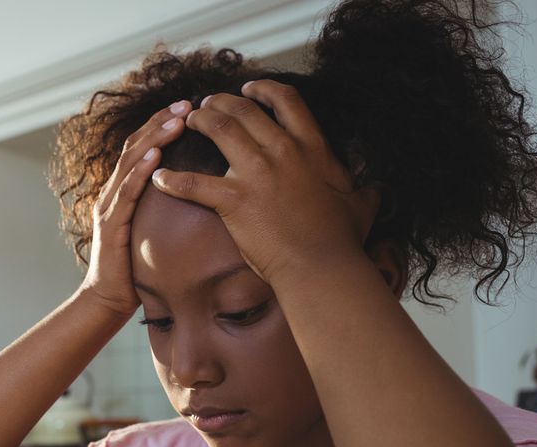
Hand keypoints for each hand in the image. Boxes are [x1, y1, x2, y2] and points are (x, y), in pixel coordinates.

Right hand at [80, 100, 191, 316]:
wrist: (109, 298)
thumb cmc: (137, 266)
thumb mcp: (155, 228)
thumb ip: (167, 206)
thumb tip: (201, 189)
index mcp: (124, 189)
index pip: (142, 146)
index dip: (163, 124)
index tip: (189, 107)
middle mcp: (113, 191)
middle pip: (135, 145)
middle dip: (161, 122)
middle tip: (187, 104)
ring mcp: (108, 206)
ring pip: (129, 162)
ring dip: (153, 138)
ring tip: (176, 122)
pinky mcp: (109, 225)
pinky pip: (125, 193)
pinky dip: (140, 172)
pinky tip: (155, 157)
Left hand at [151, 80, 379, 286]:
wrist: (321, 265)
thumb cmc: (341, 240)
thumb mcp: (361, 206)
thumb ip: (366, 191)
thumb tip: (378, 189)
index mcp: (312, 147)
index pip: (286, 101)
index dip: (262, 90)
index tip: (247, 89)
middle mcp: (282, 151)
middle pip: (243, 109)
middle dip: (220, 102)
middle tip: (205, 104)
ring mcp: (256, 173)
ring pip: (218, 130)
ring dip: (198, 120)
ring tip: (185, 122)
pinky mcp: (233, 200)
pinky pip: (193, 183)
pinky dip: (171, 180)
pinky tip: (158, 178)